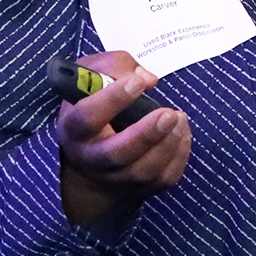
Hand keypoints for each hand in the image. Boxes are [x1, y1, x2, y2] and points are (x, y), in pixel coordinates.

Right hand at [58, 50, 190, 225]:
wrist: (92, 150)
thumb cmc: (94, 103)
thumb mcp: (92, 74)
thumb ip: (114, 66)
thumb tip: (147, 79)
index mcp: (74, 128)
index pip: (87, 118)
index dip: (112, 100)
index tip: (136, 82)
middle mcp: (90, 158)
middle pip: (116, 155)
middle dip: (145, 134)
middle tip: (168, 113)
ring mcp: (115, 178)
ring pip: (142, 171)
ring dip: (167, 145)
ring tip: (179, 118)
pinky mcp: (140, 188)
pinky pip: (163, 178)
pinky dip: (179, 156)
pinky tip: (182, 133)